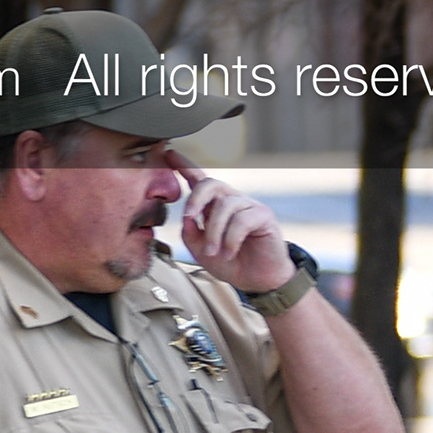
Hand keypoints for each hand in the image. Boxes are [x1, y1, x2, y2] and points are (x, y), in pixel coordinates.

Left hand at [169, 154, 292, 295]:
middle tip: (189, 218)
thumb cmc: (228, 262)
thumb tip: (187, 218)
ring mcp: (249, 206)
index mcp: (213, 206)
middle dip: (195, 199)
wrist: (256, 280)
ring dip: (214, 232)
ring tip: (213, 251)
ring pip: (224, 206)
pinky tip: (229, 251)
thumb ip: (190, 233)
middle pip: (211, 183)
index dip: (184, 166)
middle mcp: (231, 201)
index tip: (168, 153)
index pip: (198, 180)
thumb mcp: (200, 249)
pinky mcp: (264, 216)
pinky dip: (231, 238)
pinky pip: (242, 220)